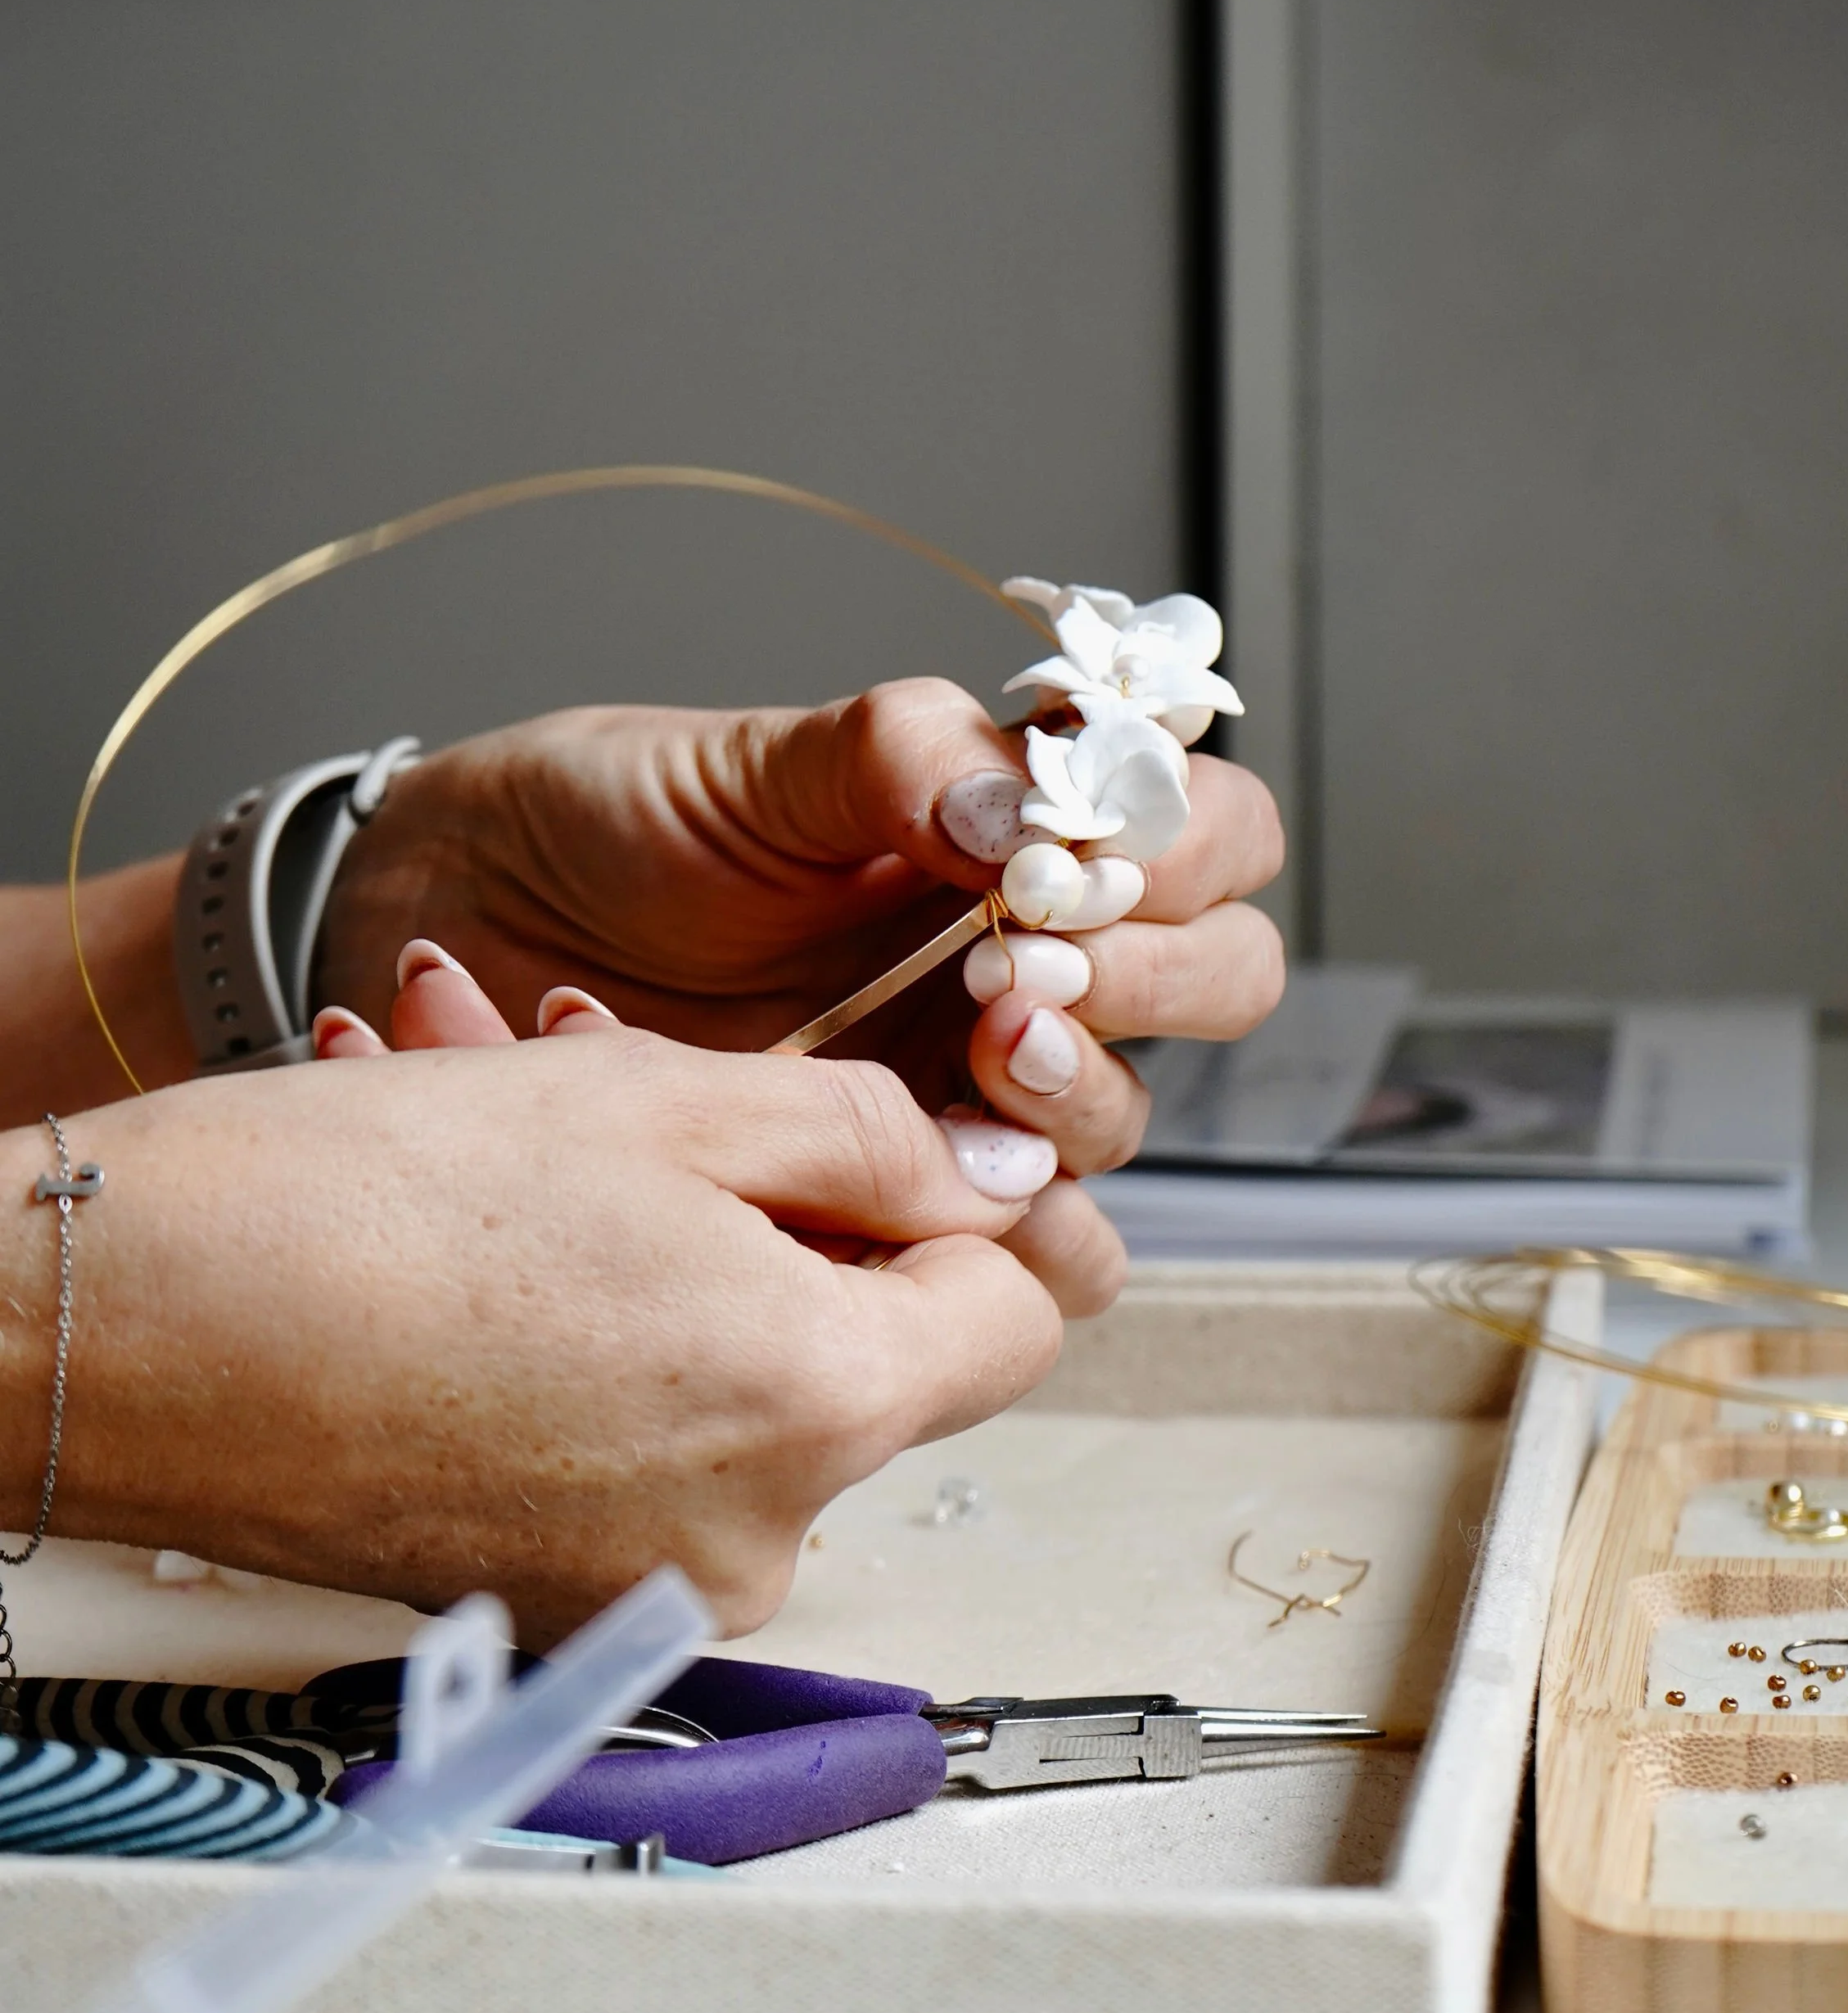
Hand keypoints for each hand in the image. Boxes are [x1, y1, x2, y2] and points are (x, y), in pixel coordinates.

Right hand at [2, 1030, 1060, 1643]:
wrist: (106, 1330)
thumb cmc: (349, 1209)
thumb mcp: (662, 1096)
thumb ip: (870, 1135)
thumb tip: (984, 1181)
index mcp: (813, 1406)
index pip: (1015, 1316)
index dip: (950, 1207)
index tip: (866, 1148)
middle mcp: (750, 1541)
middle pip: (862, 1355)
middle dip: (769, 1213)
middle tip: (638, 1105)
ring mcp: (641, 1590)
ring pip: (730, 1383)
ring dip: (657, 1254)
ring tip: (518, 1142)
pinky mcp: (543, 1600)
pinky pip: (632, 1448)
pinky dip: (587, 1339)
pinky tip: (482, 1243)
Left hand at [313, 682, 1286, 1305]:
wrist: (465, 929)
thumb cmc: (615, 826)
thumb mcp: (755, 764)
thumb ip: (901, 759)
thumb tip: (1028, 812)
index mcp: (1019, 836)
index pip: (1208, 833)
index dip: (1185, 853)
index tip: (1075, 867)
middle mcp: (1021, 964)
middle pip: (1216, 985)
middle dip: (1155, 983)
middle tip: (1027, 977)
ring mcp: (964, 1089)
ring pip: (1123, 1128)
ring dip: (1082, 1102)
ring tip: (979, 1061)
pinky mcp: (890, 1198)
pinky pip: (1019, 1253)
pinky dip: (1011, 1238)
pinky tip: (932, 1192)